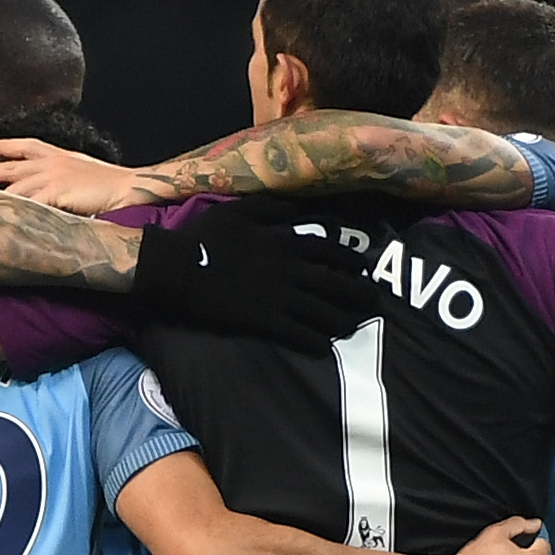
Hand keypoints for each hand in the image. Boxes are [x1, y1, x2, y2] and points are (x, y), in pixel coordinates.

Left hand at [0, 137, 144, 214]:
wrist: (127, 187)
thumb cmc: (109, 183)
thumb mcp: (82, 171)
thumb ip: (63, 175)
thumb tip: (50, 188)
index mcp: (56, 154)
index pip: (23, 146)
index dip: (2, 146)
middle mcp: (49, 162)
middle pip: (6, 166)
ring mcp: (50, 177)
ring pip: (11, 187)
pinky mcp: (54, 193)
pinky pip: (26, 204)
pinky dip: (9, 210)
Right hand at [130, 205, 377, 347]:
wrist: (179, 269)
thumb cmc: (205, 237)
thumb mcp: (240, 209)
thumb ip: (273, 207)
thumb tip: (300, 207)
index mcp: (285, 241)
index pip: (330, 250)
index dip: (351, 260)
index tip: (363, 268)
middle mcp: (290, 270)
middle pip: (336, 283)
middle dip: (359, 294)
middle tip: (375, 303)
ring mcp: (279, 298)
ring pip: (323, 311)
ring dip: (344, 320)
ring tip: (357, 326)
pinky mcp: (265, 321)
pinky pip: (299, 334)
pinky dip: (315, 342)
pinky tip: (325, 347)